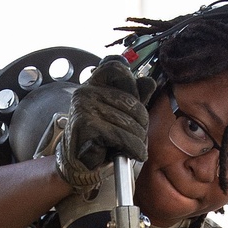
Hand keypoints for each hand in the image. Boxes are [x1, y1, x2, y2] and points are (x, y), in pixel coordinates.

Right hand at [55, 57, 155, 194]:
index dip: (132, 83)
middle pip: (130, 100)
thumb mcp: (118, 113)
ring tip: (138, 148)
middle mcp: (86, 91)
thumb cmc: (99, 137)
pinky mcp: (86, 126)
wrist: (78, 162)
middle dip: (142, 122)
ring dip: (139, 139)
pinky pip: (121, 136)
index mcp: (93, 83)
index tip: (135, 102)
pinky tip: (137, 154)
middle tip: (142, 135)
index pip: (116, 66)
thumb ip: (133, 96)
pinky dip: (134, 148)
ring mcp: (84, 107)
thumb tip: (149, 82)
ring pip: (128, 120)